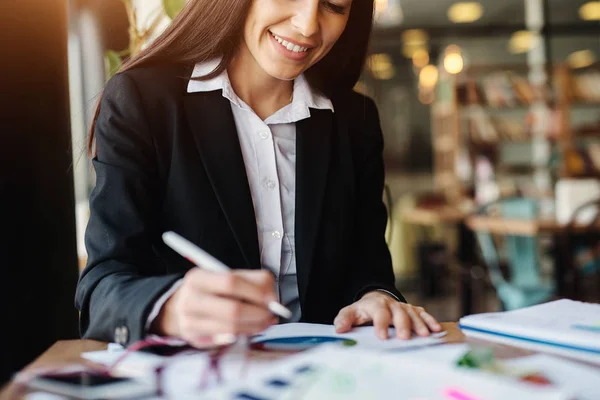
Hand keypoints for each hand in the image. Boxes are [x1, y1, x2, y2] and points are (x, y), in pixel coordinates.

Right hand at [152, 269, 277, 346]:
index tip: (272, 300)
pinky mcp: (195, 340)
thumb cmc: (214, 289)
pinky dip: (243, 335)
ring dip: (255, 327)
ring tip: (265, 321)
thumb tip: (273, 301)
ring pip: (231, 329)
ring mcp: (190, 322)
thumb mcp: (230, 275)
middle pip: (232, 310)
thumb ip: (256, 281)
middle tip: (271, 315)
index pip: (231, 282)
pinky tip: (249, 328)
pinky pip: (227, 340)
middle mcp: (190, 299)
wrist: (182, 305)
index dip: (256, 292)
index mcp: (198, 277)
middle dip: (258, 314)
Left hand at [333, 291, 441, 339]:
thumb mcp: (350, 312)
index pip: (379, 313)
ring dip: (420, 324)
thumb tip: (339, 329)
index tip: (381, 337)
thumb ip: (344, 319)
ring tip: (425, 335)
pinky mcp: (413, 310)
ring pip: (413, 313)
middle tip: (405, 338)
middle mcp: (392, 304)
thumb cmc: (363, 310)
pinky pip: (423, 314)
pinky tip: (436, 330)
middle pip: (399, 313)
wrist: (375, 298)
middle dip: (402, 324)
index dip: (380, 324)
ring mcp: (404, 306)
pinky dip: (430, 321)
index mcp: (376, 305)